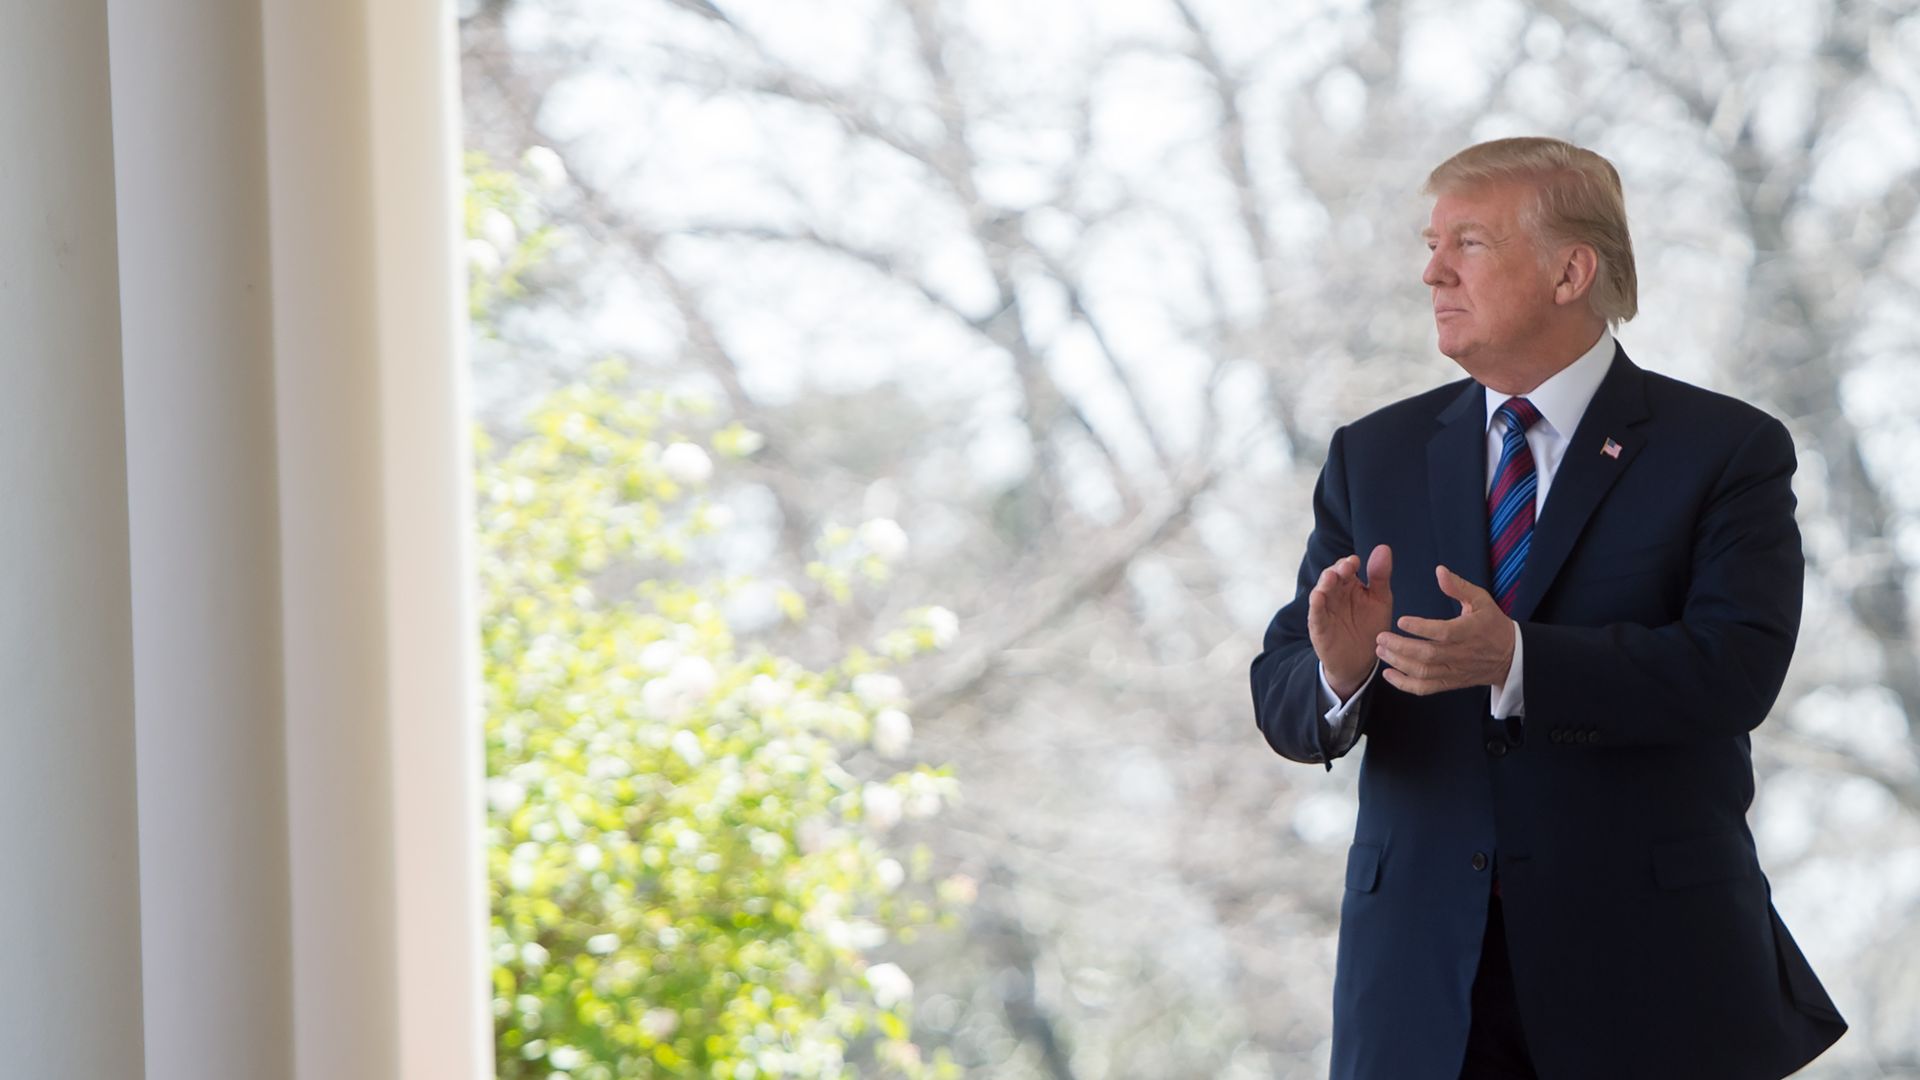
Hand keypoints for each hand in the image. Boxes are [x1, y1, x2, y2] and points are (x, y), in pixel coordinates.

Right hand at [1309, 544, 1392, 698]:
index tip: (1356, 561)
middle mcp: (1335, 595)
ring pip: (1321, 592)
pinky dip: (1315, 605)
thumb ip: (1380, 576)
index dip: (1348, 563)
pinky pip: (1315, 614)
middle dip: (1337, 570)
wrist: (1361, 661)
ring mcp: (1325, 610)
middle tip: (1347, 567)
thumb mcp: (1380, 600)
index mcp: (1350, 586)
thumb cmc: (1370, 627)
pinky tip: (1318, 597)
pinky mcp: (1319, 627)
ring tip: (1331, 577)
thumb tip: (1383, 548)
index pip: (1345, 568)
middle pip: (1332, 577)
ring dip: (1324, 583)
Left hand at [1374, 565, 1514, 695]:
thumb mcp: (1481, 600)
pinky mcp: (1450, 683)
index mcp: (1469, 631)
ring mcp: (1454, 671)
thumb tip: (1439, 571)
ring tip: (1381, 651)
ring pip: (1423, 672)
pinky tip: (1389, 674)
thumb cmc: (1492, 624)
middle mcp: (1460, 653)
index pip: (1443, 632)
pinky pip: (1425, 688)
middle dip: (1400, 647)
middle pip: (1427, 655)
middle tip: (1380, 637)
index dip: (1420, 628)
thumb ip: (1458, 586)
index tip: (1401, 621)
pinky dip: (1405, 684)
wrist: (1510, 656)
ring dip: (1398, 663)